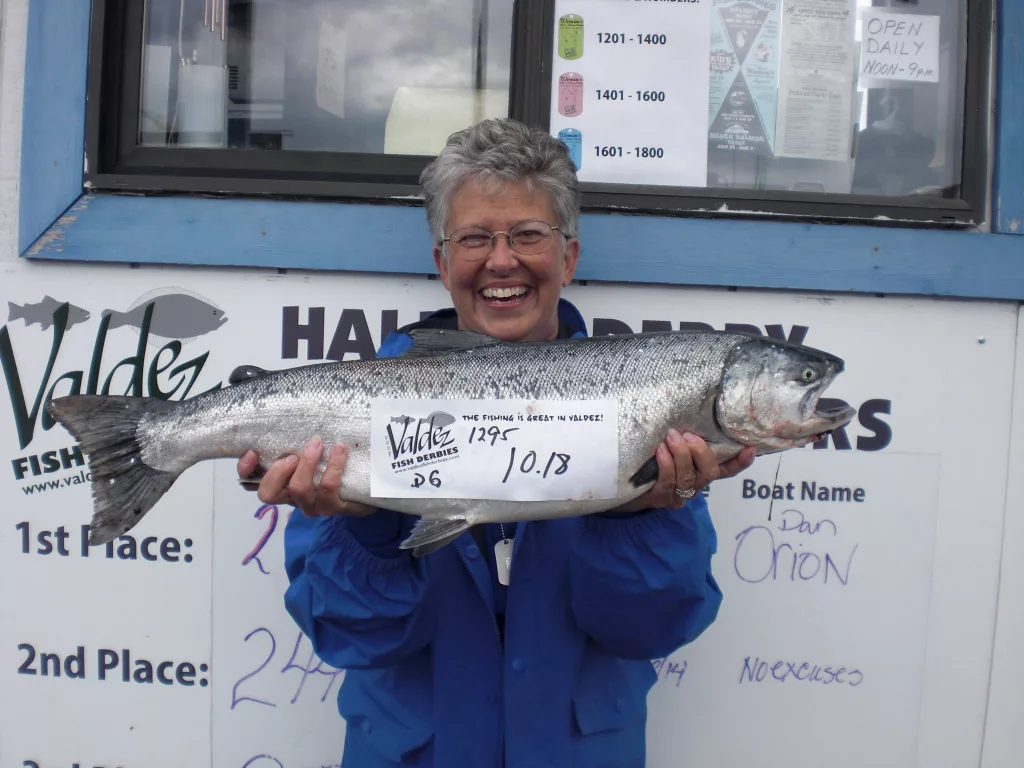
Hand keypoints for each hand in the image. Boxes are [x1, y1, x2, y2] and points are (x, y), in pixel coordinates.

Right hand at [236, 436, 375, 517]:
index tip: (252, 452)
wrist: (366, 488)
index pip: (250, 481)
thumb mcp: (311, 451)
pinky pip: (328, 488)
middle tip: (292, 456)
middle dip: (276, 471)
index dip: (246, 469)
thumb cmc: (333, 464)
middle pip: (267, 493)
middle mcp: (291, 497)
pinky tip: (340, 451)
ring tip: (317, 445)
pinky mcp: (332, 507)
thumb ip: (296, 441)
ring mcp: (312, 505)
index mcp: (281, 482)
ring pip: (299, 489)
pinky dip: (333, 466)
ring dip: (307, 463)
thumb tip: (289, 412)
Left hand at [611, 429, 754, 513]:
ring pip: (688, 477)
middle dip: (701, 452)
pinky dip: (665, 463)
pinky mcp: (660, 498)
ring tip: (671, 436)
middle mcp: (693, 486)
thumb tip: (686, 415)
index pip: (726, 470)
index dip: (740, 462)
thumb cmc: (649, 462)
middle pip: (709, 473)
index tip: (750, 448)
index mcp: (699, 473)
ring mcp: (677, 495)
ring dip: (681, 454)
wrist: (622, 487)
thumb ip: (682, 439)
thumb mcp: (669, 448)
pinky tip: (659, 450)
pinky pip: (667, 481)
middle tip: (688, 435)